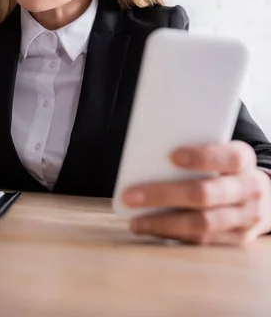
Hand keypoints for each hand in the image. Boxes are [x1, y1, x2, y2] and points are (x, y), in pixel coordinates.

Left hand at [123, 141, 270, 245]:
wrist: (265, 196)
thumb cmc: (227, 167)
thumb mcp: (221, 150)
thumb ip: (195, 148)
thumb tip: (150, 147)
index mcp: (244, 160)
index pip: (228, 158)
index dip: (202, 157)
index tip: (172, 156)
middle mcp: (250, 190)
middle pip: (206, 194)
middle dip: (165, 195)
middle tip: (131, 195)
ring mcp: (246, 219)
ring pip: (202, 224)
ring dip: (163, 223)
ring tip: (135, 221)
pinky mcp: (237, 241)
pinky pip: (202, 242)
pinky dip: (173, 236)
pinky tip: (151, 229)